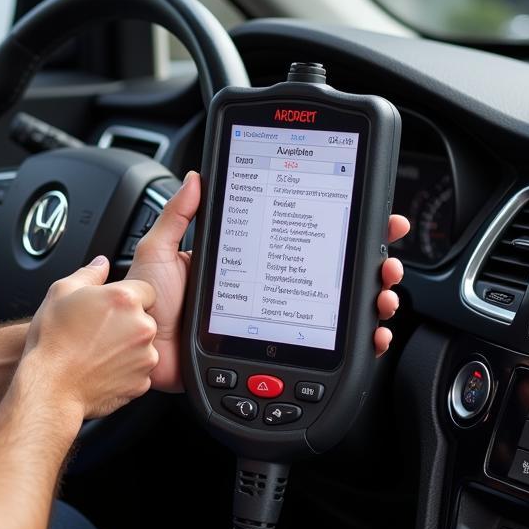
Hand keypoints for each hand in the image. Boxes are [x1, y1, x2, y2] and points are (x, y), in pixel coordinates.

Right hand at [20, 256, 158, 420]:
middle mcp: (142, 326)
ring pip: (143, 345)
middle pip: (145, 318)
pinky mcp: (142, 382)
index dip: (126, 298)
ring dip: (127, 346)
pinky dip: (125, 370)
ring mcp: (145, 357)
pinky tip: (101, 368)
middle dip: (127, 322)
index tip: (110, 308)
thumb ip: (89, 273)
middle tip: (98, 331)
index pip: (145, 290)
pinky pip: (139, 370)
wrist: (50, 387)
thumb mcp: (61, 292)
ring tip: (97, 351)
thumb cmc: (52, 341)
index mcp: (125, 299)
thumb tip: (102, 263)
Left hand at [128, 172, 411, 389]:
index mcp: (249, 260)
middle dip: (371, 264)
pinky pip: (328, 348)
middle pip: (333, 272)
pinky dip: (360, 342)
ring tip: (382, 293)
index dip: (342, 227)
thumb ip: (178, 215)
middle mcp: (270, 287)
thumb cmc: (150, 305)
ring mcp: (278, 319)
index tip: (373, 215)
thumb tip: (197, 177)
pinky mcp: (278, 350)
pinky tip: (373, 333)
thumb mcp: (159, 250)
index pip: (303, 237)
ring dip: (373, 299)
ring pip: (340, 309)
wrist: (144, 350)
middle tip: (385, 260)